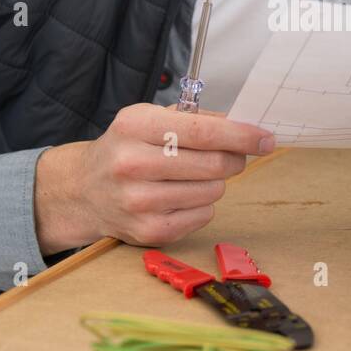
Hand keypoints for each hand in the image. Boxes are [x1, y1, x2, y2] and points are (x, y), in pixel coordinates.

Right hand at [33, 103, 275, 254]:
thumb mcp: (149, 119)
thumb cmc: (126, 149)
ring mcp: (139, 201)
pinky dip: (202, 205)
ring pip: (213, 191)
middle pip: (214, 164)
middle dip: (234, 159)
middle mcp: (132, 163)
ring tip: (191, 176)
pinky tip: (179, 197)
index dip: (242, 136)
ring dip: (214, 182)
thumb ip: (195, 119)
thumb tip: (244, 127)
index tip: (266, 138)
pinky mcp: (149, 231)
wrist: (84, 190)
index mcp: (134, 126)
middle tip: (231, 156)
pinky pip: (204, 216)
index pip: (203, 132)